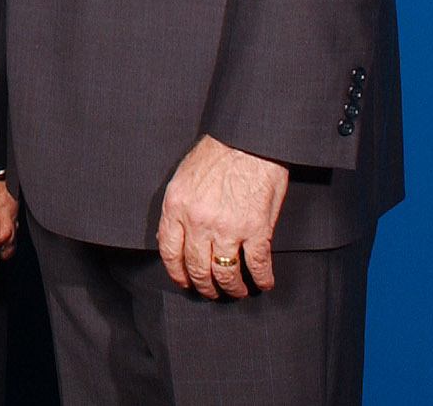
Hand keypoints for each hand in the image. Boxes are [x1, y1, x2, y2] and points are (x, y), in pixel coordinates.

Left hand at [157, 134, 289, 297]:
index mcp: (176, 206)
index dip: (177, 273)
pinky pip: (257, 265)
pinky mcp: (256, 229)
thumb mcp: (183, 178)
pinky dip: (261, 279)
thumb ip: (177, 208)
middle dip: (205, 286)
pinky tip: (263, 283)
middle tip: (212, 292)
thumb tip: (172, 236)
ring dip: (232, 288)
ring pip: (225, 273)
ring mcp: (227, 228)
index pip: (169, 251)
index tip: (184, 282)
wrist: (247, 140)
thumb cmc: (216, 154)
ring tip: (237, 291)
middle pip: (197, 268)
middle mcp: (198, 221)